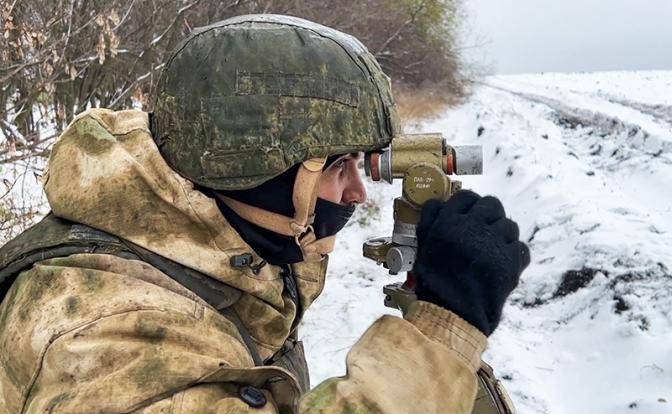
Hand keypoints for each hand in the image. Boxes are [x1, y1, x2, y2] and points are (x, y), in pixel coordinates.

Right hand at [413, 190, 529, 335]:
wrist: (454, 313)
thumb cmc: (434, 281)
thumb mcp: (423, 247)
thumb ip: (430, 220)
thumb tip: (438, 202)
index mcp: (450, 223)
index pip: (466, 197)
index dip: (467, 203)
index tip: (467, 213)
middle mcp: (474, 228)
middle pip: (491, 204)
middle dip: (488, 214)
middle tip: (481, 228)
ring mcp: (496, 243)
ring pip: (509, 225)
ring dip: (501, 233)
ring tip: (491, 249)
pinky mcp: (512, 260)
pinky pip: (520, 247)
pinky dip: (513, 252)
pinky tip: (502, 262)